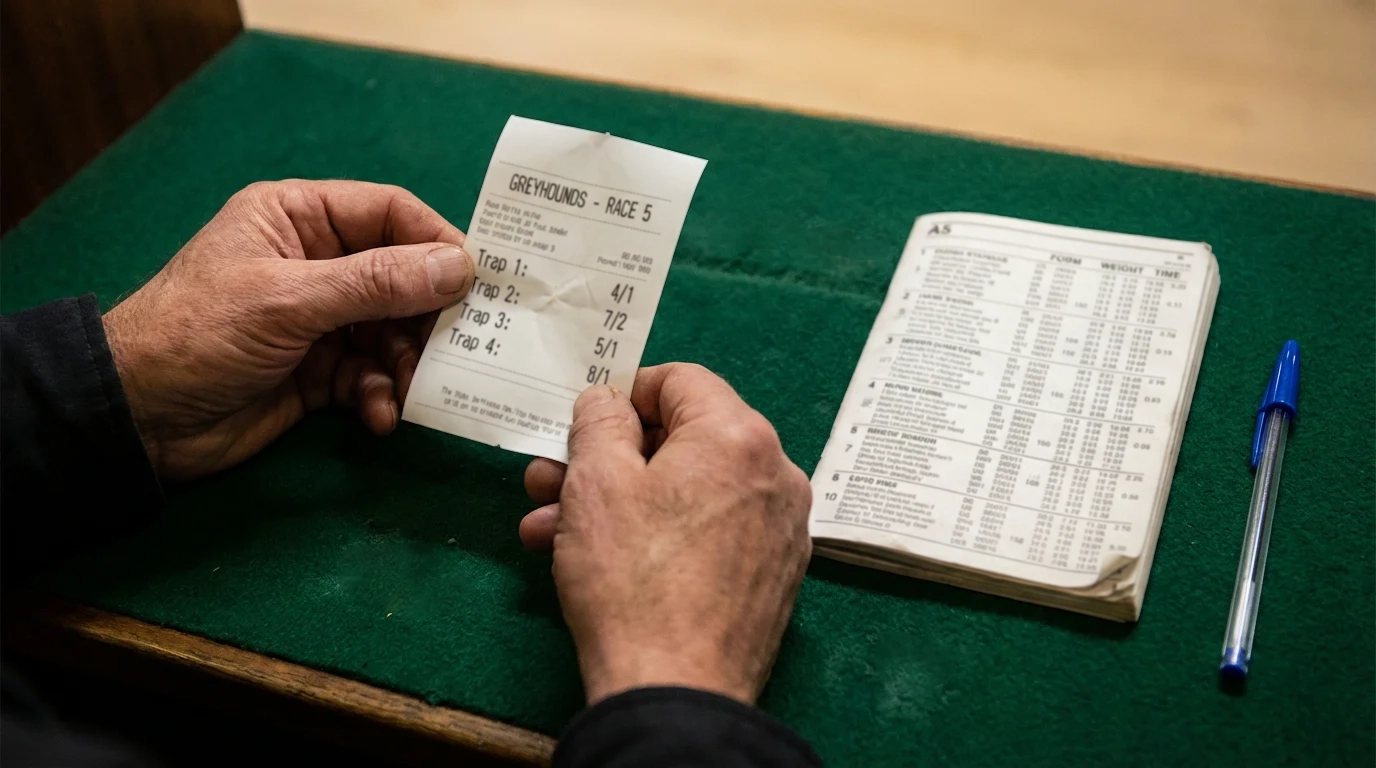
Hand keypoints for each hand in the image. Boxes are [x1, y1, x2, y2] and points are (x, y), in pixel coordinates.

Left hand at [103, 180, 473, 479]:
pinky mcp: (320, 372)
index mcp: (299, 218)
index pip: (390, 214)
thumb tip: (461, 266)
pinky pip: (374, 375)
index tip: (479, 282)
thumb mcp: (289, 300)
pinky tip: (380, 415)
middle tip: (460, 347)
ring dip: (410, 363)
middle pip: (403, 278)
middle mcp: (317, 263)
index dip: (437, 244)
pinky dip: (384, 395)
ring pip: (395, 332)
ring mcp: (320, 320)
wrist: (138, 420)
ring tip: (413, 389)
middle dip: (429, 316)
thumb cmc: (200, 334)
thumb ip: (377, 282)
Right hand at [520, 364, 812, 704]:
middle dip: (607, 458)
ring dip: (619, 502)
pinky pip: (710, 531)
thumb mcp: (597, 483)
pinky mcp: (771, 576)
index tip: (585, 425)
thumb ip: (600, 422)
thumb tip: (609, 401)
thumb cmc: (633, 581)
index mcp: (739, 436)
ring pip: (688, 491)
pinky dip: (660, 535)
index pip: (680, 380)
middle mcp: (775, 474)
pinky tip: (600, 562)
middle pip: (683, 439)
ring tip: (550, 531)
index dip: (623, 394)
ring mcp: (779, 529)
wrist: (675, 691)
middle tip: (551, 481)